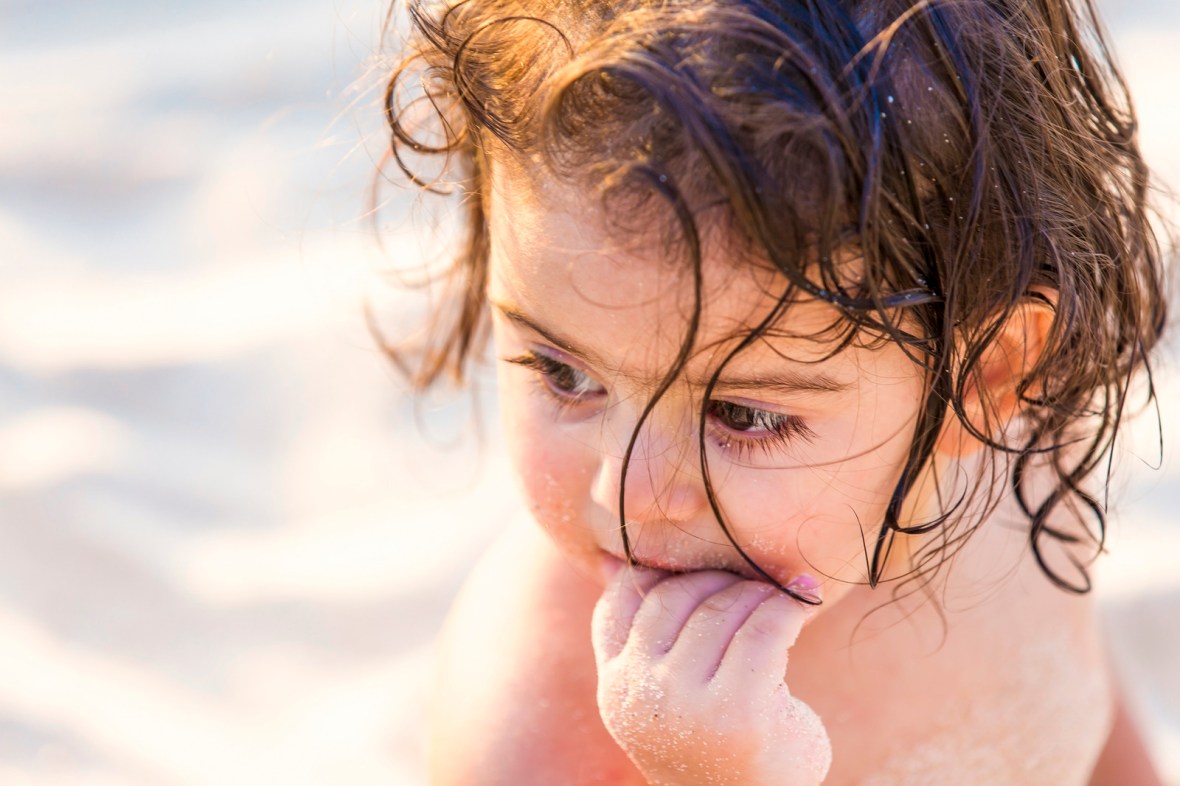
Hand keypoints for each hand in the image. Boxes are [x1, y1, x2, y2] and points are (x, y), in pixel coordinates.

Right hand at [591, 566, 831, 785]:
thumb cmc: (710, 743)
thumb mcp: (658, 691)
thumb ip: (640, 635)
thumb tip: (611, 560)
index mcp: (614, 688)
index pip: (618, 603)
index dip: (661, 575)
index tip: (703, 576)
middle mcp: (639, 694)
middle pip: (675, 596)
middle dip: (720, 580)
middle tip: (755, 582)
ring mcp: (685, 704)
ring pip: (721, 608)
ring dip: (758, 592)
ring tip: (782, 594)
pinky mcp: (739, 711)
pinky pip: (764, 630)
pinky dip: (789, 608)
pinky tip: (804, 601)